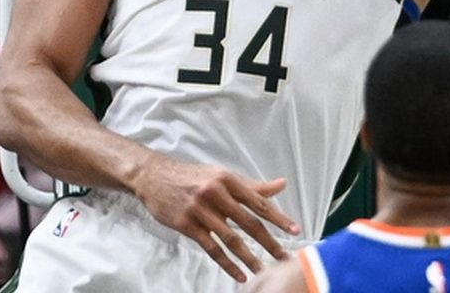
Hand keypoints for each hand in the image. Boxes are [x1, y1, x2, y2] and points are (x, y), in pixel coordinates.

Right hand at [130, 153, 300, 280]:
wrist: (154, 176)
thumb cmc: (193, 177)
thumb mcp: (222, 176)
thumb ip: (252, 186)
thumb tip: (282, 184)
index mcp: (228, 180)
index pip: (258, 202)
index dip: (278, 217)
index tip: (294, 230)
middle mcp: (216, 194)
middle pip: (248, 223)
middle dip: (269, 242)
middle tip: (284, 258)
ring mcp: (201, 210)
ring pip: (231, 239)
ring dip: (249, 258)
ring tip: (263, 271)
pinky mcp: (187, 225)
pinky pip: (211, 249)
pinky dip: (227, 264)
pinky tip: (239, 274)